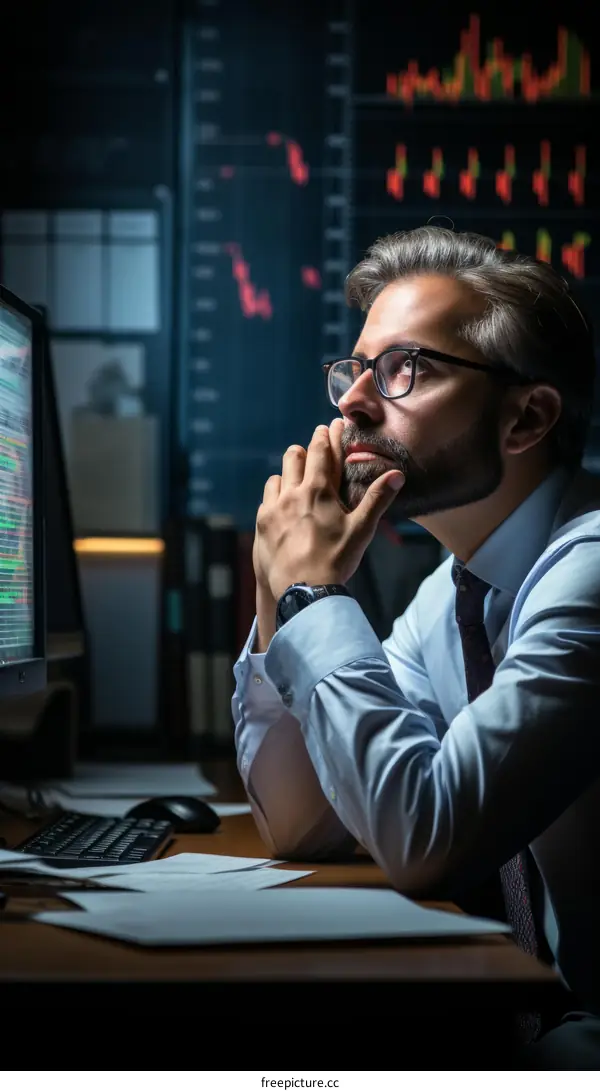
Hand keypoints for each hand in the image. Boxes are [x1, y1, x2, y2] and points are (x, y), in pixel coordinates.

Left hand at [255, 419, 403, 601]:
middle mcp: (292, 493)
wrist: (303, 591)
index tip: (329, 425)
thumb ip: (377, 499)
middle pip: (294, 456)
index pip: (321, 451)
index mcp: (318, 490)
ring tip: (297, 482)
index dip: (326, 435)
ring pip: (277, 476)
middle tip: (314, 451)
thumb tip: (397, 475)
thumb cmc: (336, 560)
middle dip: (306, 450)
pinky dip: (275, 497)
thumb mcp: (361, 530)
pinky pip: (266, 499)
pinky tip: (283, 507)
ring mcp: (273, 508)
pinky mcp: (262, 524)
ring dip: (288, 475)